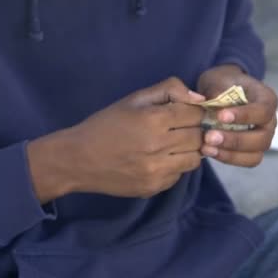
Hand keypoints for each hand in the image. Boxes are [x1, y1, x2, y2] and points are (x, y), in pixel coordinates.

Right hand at [27, 77, 206, 202]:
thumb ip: (168, 90)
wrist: (78, 159)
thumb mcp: (134, 99)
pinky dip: (175, 166)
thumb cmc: (106, 124)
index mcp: (154, 120)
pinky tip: (159, 160)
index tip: (188, 113)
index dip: (195, 111)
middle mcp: (159, 147)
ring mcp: (157, 171)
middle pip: (199, 137)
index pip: (196, 114)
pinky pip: (179, 175)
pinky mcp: (154, 187)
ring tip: (172, 145)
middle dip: (194, 130)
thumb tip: (199, 99)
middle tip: (181, 129)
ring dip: (189, 150)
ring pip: (195, 159)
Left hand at [197, 64, 277, 166]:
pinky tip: (209, 151)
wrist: (221, 91)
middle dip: (235, 140)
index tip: (220, 116)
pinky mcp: (252, 151)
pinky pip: (245, 161)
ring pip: (255, 155)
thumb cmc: (222, 84)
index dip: (244, 116)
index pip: (263, 111)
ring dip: (230, 154)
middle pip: (262, 138)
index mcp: (267, 99)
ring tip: (206, 147)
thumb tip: (211, 104)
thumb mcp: (218, 80)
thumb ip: (216, 91)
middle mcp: (270, 122)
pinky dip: (227, 158)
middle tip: (209, 137)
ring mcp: (263, 138)